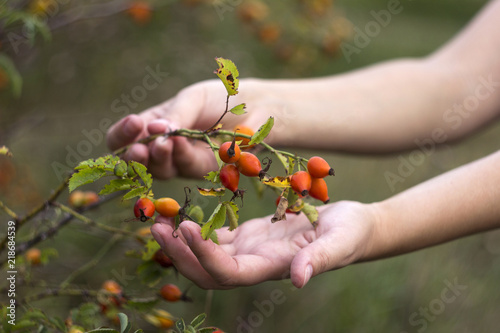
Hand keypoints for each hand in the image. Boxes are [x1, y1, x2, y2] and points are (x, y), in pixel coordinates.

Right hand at [105, 78, 271, 178]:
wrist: (254, 106)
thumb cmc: (219, 98)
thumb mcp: (193, 99)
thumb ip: (175, 115)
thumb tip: (154, 130)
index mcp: (152, 125)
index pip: (123, 137)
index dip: (122, 135)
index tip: (134, 123)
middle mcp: (162, 147)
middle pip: (136, 161)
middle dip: (134, 155)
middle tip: (139, 148)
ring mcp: (181, 161)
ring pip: (159, 169)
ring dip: (158, 157)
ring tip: (161, 143)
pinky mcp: (202, 171)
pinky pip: (185, 167)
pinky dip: (180, 155)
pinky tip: (180, 143)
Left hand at [150, 200, 379, 288]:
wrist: (354, 227)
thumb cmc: (352, 233)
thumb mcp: (340, 242)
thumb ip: (319, 259)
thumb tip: (298, 279)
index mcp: (272, 267)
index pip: (229, 272)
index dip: (204, 256)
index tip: (186, 228)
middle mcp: (256, 264)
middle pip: (208, 272)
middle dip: (180, 255)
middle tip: (158, 227)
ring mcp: (251, 252)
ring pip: (207, 257)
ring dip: (181, 244)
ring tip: (160, 221)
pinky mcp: (250, 237)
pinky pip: (217, 238)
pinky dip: (198, 230)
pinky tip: (182, 214)